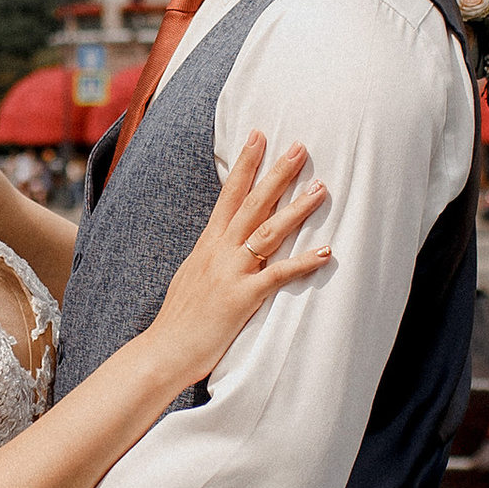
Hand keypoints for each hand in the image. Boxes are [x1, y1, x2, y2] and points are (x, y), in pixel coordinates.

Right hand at [145, 134, 331, 394]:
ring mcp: (231, 273)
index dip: (244, 165)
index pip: (228, 195)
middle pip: (252, 204)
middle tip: (299, 147)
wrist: (163, 351)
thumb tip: (221, 245)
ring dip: (296, 209)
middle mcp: (219, 252)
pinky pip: (278, 275)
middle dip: (277, 174)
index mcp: (208, 245)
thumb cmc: (179, 320)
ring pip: (268, 232)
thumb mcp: (191, 276)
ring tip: (321, 188)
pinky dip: (302, 263)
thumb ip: (209, 257)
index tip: (258, 136)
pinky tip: (325, 252)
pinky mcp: (242, 298)